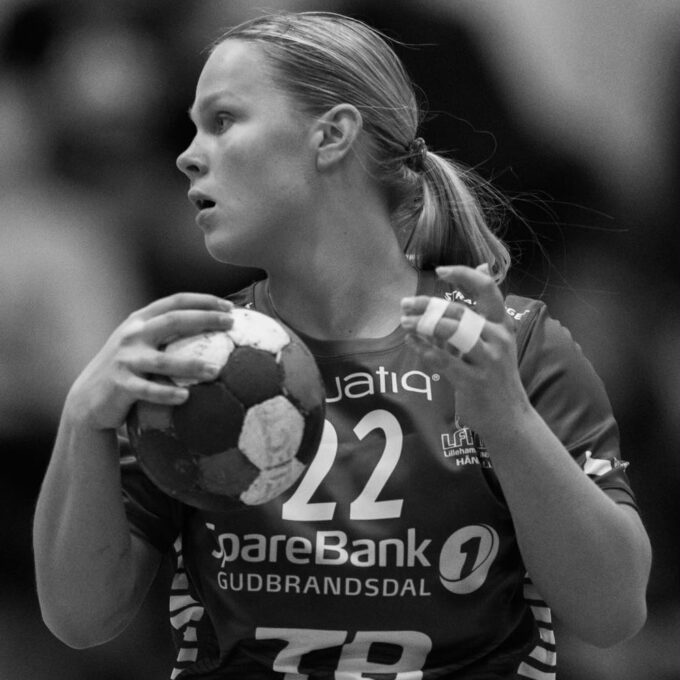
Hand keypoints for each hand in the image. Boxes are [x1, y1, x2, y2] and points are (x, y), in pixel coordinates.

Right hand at [65, 293, 233, 430]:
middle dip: (204, 319)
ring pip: (162, 360)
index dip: (203, 300)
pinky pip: (147, 390)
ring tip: (215, 370)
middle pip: (173, 321)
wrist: (88, 397)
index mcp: (140, 320)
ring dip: (191, 365)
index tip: (230, 306)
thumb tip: (214, 330)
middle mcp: (132, 335)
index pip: (175, 302)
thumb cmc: (128, 368)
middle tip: (231, 324)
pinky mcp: (120, 385)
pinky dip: (167, 393)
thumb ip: (167, 334)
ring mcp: (125, 359)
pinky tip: (186, 396)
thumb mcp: (142, 343)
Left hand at [400, 265, 530, 435]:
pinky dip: (424, 349)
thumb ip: (481, 308)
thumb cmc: (495, 375)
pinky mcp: (475, 381)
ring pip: (452, 331)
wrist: (510, 418)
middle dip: (427, 304)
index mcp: (502, 323)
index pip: (486, 288)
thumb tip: (480, 267)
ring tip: (404, 322)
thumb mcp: (495, 338)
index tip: (440, 270)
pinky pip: (443, 360)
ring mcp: (488, 360)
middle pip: (459, 310)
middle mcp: (498, 338)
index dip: (463, 275)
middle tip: (404, 303)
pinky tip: (412, 343)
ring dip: (423, 324)